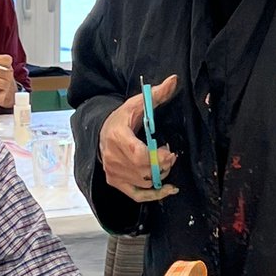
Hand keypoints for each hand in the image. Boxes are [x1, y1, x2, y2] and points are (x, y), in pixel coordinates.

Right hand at [98, 74, 178, 201]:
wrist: (101, 132)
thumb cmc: (122, 118)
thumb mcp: (137, 104)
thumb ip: (156, 94)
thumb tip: (174, 80)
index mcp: (117, 137)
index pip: (138, 154)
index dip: (157, 157)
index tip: (170, 151)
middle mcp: (112, 157)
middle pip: (143, 170)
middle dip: (163, 165)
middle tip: (171, 155)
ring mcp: (113, 172)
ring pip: (144, 182)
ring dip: (160, 175)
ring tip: (165, 163)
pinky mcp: (115, 182)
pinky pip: (137, 195)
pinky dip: (155, 195)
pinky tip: (168, 189)